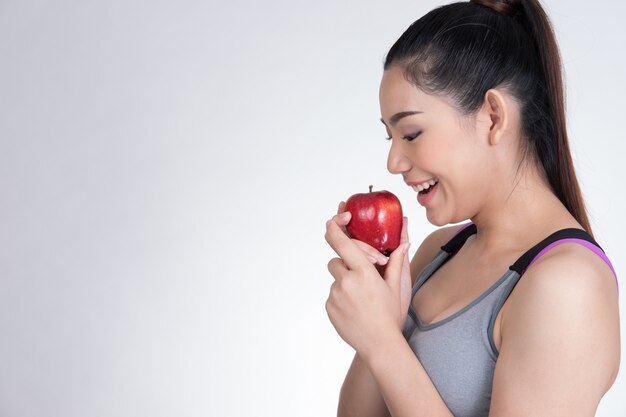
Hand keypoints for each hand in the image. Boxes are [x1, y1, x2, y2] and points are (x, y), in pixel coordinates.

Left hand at [324, 213, 410, 356]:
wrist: (380, 344)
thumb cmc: (390, 315)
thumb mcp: (395, 287)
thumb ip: (396, 262)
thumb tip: (403, 242)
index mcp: (364, 273)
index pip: (343, 243)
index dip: (334, 229)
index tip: (331, 221)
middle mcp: (346, 282)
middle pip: (337, 260)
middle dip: (347, 263)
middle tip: (362, 274)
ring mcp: (335, 295)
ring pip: (335, 278)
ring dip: (345, 281)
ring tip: (361, 297)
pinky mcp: (329, 307)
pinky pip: (333, 294)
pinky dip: (342, 296)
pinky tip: (356, 308)